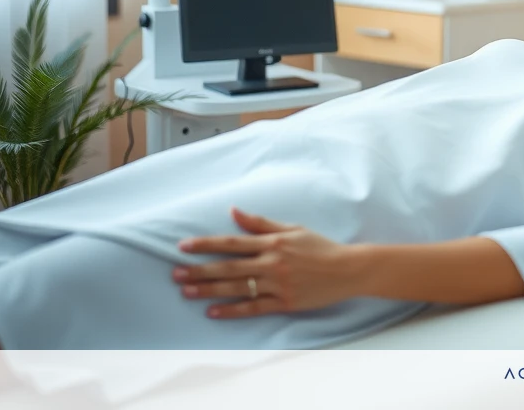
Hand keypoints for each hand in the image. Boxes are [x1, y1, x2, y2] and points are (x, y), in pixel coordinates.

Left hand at [173, 208, 357, 319]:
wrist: (348, 269)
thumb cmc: (320, 247)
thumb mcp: (293, 229)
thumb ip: (261, 223)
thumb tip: (233, 211)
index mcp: (273, 243)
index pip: (232, 242)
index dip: (206, 244)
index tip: (183, 247)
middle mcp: (272, 263)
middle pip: (228, 267)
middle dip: (199, 270)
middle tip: (175, 274)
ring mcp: (278, 285)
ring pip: (237, 288)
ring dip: (209, 290)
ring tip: (186, 291)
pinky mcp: (285, 303)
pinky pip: (254, 308)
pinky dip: (232, 310)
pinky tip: (213, 312)